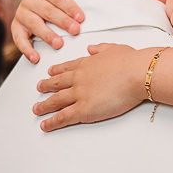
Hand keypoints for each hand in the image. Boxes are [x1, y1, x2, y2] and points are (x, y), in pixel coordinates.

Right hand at [10, 0, 84, 63]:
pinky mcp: (15, 28)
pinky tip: (36, 58)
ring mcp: (21, 14)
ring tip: (59, 44)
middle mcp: (29, 0)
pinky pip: (19, 39)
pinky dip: (27, 50)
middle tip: (75, 30)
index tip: (81, 18)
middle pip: (47, 11)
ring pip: (34, 24)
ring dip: (47, 35)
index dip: (69, 7)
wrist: (33, 5)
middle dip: (62, 21)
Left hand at [34, 44, 149, 130]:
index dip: (56, 71)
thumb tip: (92, 48)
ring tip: (37, 109)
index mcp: (86, 64)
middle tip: (39, 88)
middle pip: (57, 84)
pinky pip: (63, 117)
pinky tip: (45, 125)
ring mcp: (79, 94)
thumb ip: (101, 48)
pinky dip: (52, 122)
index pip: (67, 68)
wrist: (136, 73)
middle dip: (46, 86)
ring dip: (44, 105)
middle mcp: (79, 78)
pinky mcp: (84, 109)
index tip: (50, 72)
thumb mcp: (114, 48)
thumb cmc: (131, 62)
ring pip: (56, 101)